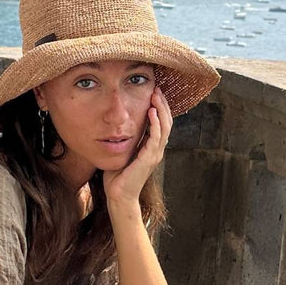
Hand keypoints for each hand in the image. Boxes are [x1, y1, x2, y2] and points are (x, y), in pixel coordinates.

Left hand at [101, 86, 172, 210]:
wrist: (119, 195)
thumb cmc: (118, 176)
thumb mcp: (123, 151)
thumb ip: (126, 139)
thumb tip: (117, 123)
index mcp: (152, 148)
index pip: (162, 123)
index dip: (160, 107)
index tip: (154, 92)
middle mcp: (157, 150)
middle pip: (167, 122)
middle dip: (163, 104)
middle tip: (157, 89)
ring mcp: (154, 155)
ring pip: (165, 128)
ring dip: (161, 110)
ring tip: (156, 95)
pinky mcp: (149, 159)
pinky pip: (155, 138)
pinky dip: (155, 124)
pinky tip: (151, 112)